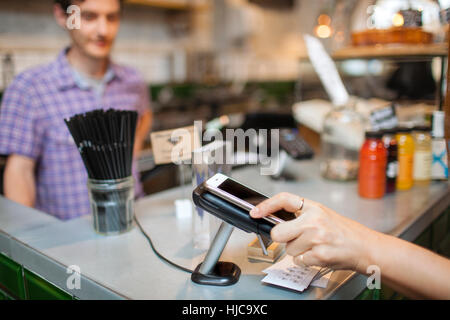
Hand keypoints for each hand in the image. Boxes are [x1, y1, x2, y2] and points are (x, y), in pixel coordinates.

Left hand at [250, 192, 374, 271]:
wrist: (365, 247)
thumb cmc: (344, 232)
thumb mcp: (322, 215)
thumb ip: (300, 216)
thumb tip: (275, 219)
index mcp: (314, 207)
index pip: (284, 200)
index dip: (266, 205)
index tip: (255, 212)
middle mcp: (314, 221)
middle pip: (278, 232)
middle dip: (282, 238)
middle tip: (295, 238)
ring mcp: (316, 238)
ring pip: (288, 249)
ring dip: (298, 251)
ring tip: (314, 246)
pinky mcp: (319, 255)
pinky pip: (299, 261)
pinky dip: (306, 261)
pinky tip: (318, 254)